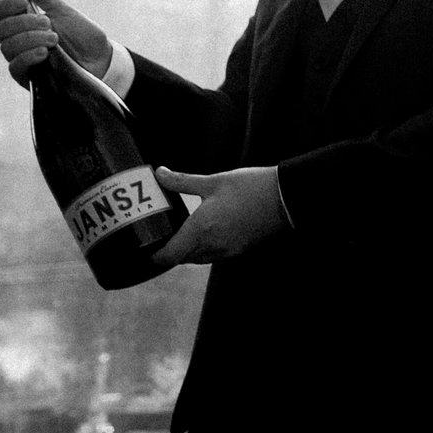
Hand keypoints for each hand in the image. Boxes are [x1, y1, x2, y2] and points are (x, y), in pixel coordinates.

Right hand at [0, 0, 113, 85]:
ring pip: (7, 46)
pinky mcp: (27, 76)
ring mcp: (20, 57)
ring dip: (30, 38)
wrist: (100, 59)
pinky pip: (14, 66)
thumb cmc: (82, 35)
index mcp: (22, 21)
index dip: (2, 4)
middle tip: (47, 22)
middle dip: (22, 21)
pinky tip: (44, 52)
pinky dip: (28, 55)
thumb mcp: (64, 11)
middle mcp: (17, 38)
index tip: (21, 0)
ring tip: (54, 38)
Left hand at [151, 166, 288, 267]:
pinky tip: (209, 230)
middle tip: (163, 234)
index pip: (168, 257)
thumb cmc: (250, 188)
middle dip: (170, 250)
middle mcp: (211, 246)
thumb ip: (182, 181)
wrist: (286, 198)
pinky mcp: (240, 249)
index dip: (153, 257)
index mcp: (199, 230)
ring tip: (184, 231)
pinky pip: (215, 254)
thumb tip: (160, 174)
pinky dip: (206, 247)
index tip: (146, 250)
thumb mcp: (213, 181)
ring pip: (199, 258)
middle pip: (182, 259)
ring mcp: (228, 250)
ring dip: (189, 249)